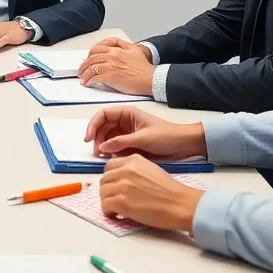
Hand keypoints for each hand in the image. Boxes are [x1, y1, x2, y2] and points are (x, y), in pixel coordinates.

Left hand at [78, 38, 154, 94]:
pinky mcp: (111, 77)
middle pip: (91, 58)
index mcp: (116, 50)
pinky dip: (89, 80)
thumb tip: (111, 43)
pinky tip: (88, 83)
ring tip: (83, 78)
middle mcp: (112, 56)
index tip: (87, 60)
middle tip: (81, 70)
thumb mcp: (134, 49)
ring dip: (84, 74)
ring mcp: (111, 66)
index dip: (89, 55)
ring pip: (91, 67)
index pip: (97, 49)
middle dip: (84, 65)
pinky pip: (95, 77)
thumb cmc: (144, 68)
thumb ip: (122, 44)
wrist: (151, 79)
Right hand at [84, 106, 206, 159]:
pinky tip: (112, 159)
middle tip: (97, 153)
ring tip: (103, 157)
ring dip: (103, 146)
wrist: (184, 145)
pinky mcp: (131, 144)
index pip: (103, 115)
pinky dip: (111, 152)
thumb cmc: (166, 136)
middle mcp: (124, 122)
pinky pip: (115, 147)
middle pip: (103, 127)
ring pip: (108, 138)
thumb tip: (102, 147)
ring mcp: (127, 133)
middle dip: (97, 138)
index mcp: (127, 113)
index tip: (88, 138)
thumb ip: (121, 142)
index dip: (93, 125)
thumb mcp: (142, 138)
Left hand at [99, 155, 204, 232]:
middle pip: (104, 179)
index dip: (111, 178)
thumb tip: (121, 179)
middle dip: (108, 190)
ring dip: (107, 201)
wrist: (180, 204)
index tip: (114, 186)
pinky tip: (117, 215)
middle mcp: (125, 170)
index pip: (109, 166)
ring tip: (117, 208)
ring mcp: (122, 185)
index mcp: (133, 160)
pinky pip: (105, 206)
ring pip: (102, 193)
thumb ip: (134, 170)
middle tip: (115, 199)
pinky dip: (108, 212)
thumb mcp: (151, 170)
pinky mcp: (121, 202)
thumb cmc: (170, 191)